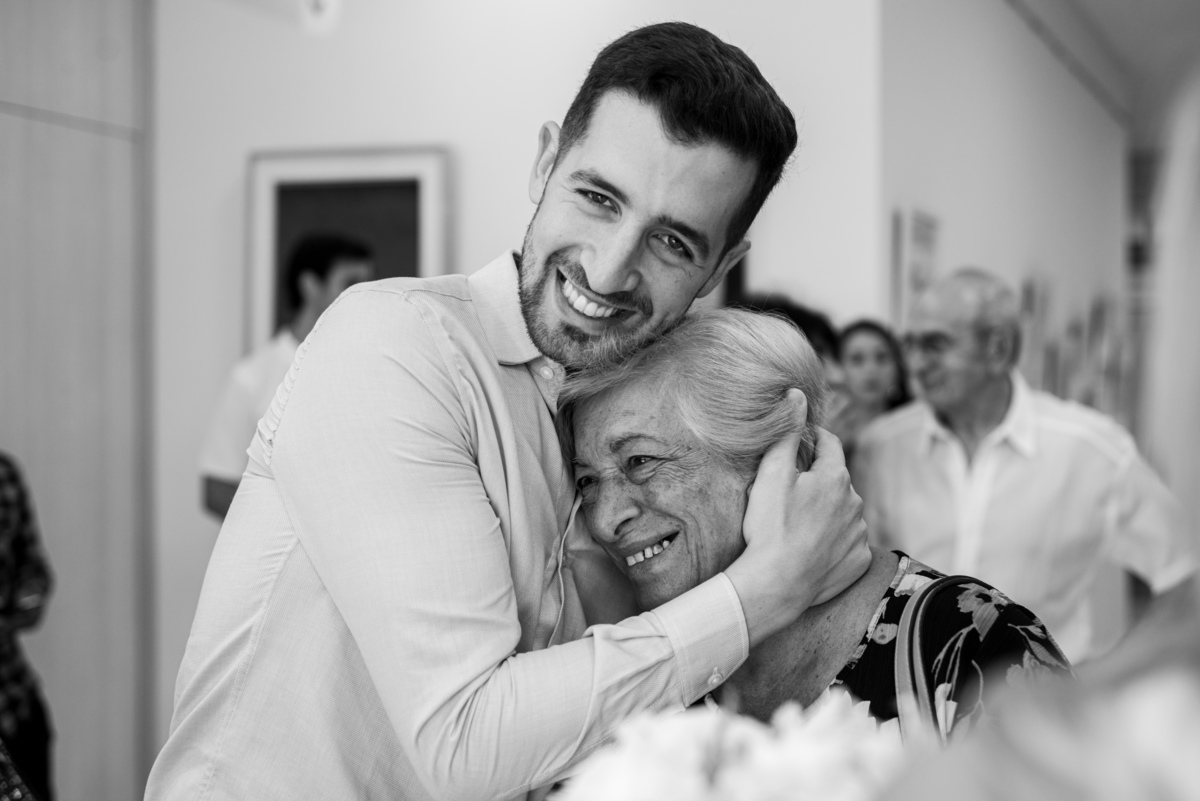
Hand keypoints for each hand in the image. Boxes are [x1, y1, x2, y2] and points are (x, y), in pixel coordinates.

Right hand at [725, 391, 870, 645]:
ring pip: (844, 514)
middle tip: (790, 492)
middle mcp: (855, 504)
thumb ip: (786, 432)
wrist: (777, 584)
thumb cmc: (770, 527)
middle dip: (819, 481)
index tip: (801, 441)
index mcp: (836, 478)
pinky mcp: (859, 562)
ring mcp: (859, 535)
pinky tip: (811, 550)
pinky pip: (848, 545)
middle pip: (837, 482)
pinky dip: (833, 544)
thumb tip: (796, 396)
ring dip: (828, 514)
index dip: (813, 439)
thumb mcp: (772, 473)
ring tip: (799, 526)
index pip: (829, 445)